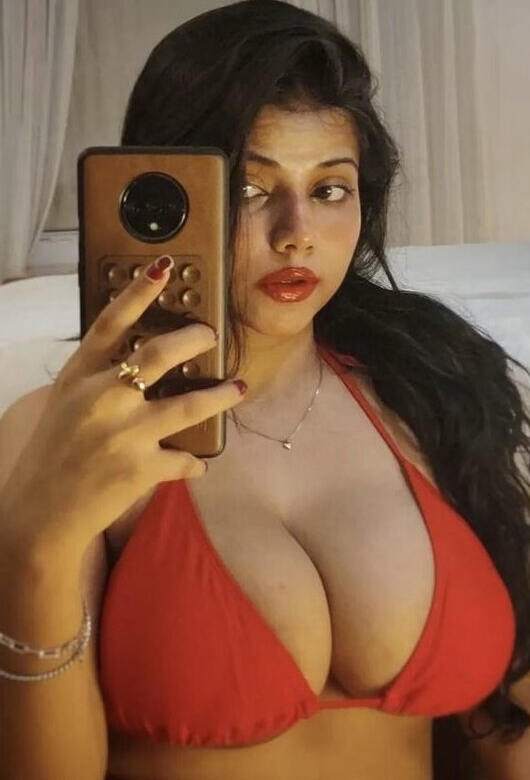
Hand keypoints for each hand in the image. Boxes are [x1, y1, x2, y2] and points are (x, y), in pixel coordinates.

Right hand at [1, 255, 245, 553]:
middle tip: (211, 335)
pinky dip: (193, 462)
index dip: (138, 292)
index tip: (163, 268)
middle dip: (193, 339)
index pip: (110, 323)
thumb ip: (97, 376)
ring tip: (237, 388)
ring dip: (220, 396)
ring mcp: (123, 434)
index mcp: (79, 377)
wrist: (41, 511)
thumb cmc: (55, 452)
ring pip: (189, 404)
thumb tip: (139, 358)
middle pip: (157, 354)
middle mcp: (101, 398)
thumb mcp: (65, 402)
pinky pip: (183, 459)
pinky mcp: (140, 468)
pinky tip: (198, 462)